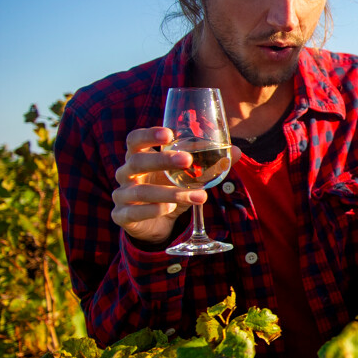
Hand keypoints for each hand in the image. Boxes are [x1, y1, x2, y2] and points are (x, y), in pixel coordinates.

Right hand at [111, 127, 239, 244]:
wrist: (154, 223)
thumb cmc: (169, 189)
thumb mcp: (187, 176)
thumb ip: (208, 163)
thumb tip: (236, 151)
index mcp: (139, 157)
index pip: (135, 140)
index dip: (148, 135)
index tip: (169, 134)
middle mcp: (127, 173)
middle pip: (136, 161)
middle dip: (161, 160)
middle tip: (187, 160)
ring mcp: (122, 195)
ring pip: (141, 191)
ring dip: (171, 193)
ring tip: (198, 195)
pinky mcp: (122, 216)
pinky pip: (133, 212)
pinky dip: (152, 210)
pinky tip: (169, 209)